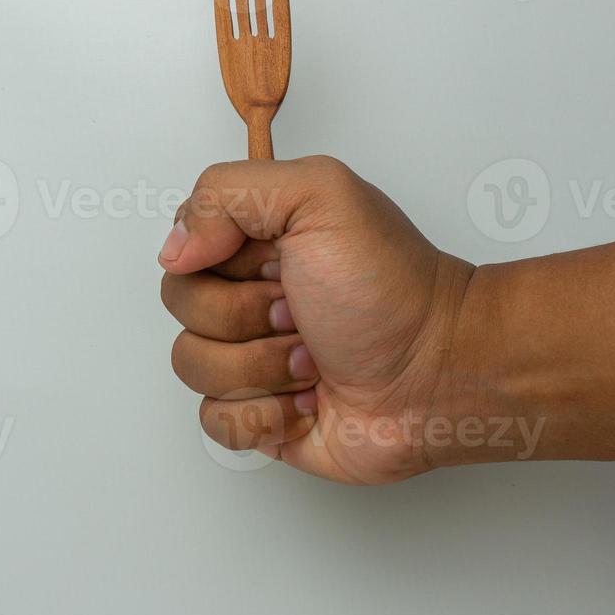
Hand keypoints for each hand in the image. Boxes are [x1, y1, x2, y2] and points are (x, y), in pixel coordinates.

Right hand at [159, 156, 473, 483]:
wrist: (439, 374)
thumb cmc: (391, 289)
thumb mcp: (319, 194)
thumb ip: (228, 192)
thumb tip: (175, 248)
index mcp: (260, 240)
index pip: (185, 246)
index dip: (220, 260)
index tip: (277, 263)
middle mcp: (253, 296)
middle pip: (183, 307)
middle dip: (245, 315)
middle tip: (301, 312)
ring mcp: (256, 359)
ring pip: (193, 367)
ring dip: (261, 367)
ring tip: (315, 360)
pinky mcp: (264, 417)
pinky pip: (215, 421)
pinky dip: (264, 415)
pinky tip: (309, 402)